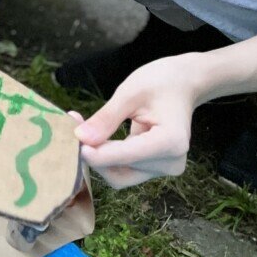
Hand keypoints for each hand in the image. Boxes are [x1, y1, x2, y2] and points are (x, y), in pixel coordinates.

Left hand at [71, 54, 202, 188]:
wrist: (183, 83)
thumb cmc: (160, 81)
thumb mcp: (130, 92)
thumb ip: (106, 118)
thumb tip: (81, 138)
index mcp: (170, 142)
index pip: (125, 156)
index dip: (96, 153)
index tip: (73, 141)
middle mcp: (171, 163)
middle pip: (120, 171)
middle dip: (94, 153)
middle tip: (73, 127)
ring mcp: (165, 168)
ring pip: (120, 175)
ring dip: (99, 157)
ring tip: (83, 130)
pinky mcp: (156, 168)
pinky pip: (125, 169)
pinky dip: (108, 156)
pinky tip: (98, 136)